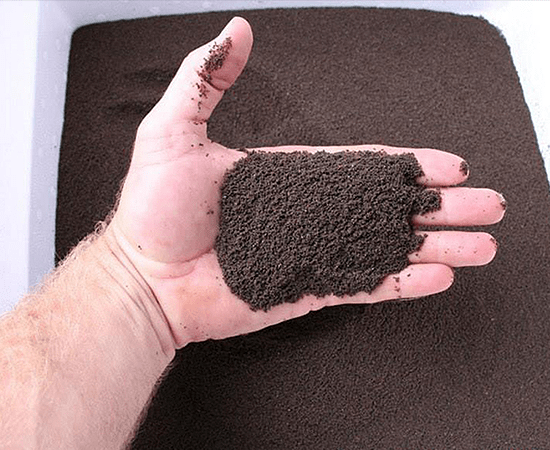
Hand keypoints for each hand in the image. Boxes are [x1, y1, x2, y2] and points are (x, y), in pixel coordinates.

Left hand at [110, 17, 504, 347]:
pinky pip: (362, 286)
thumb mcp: (174, 129)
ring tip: (481, 243)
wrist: (140, 276)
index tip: (448, 166)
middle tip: (487, 205)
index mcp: (288, 177)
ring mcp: (310, 253)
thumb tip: (239, 30)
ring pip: (385, 247)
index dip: (406, 166)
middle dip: (439, 207)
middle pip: (386, 207)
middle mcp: (307, 214)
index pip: (360, 168)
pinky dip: (400, 283)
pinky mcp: (304, 290)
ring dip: (435, 245)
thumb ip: (207, 78)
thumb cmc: (151, 209)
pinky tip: (437, 277)